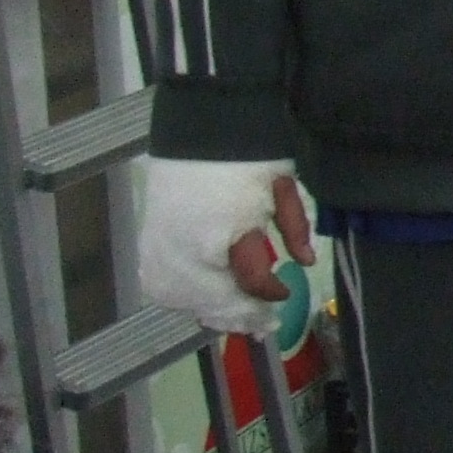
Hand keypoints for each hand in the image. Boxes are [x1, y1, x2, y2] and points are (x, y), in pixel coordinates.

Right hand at [134, 157, 307, 335]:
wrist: (198, 127)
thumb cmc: (246, 155)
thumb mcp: (281, 186)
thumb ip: (293, 227)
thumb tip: (306, 263)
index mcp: (222, 234)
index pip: (251, 282)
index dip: (269, 294)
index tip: (283, 295)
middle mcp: (184, 250)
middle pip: (216, 301)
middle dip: (242, 315)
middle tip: (264, 325)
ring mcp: (159, 251)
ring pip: (187, 302)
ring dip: (212, 312)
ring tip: (237, 320)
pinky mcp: (145, 248)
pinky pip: (163, 290)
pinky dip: (184, 299)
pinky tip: (202, 303)